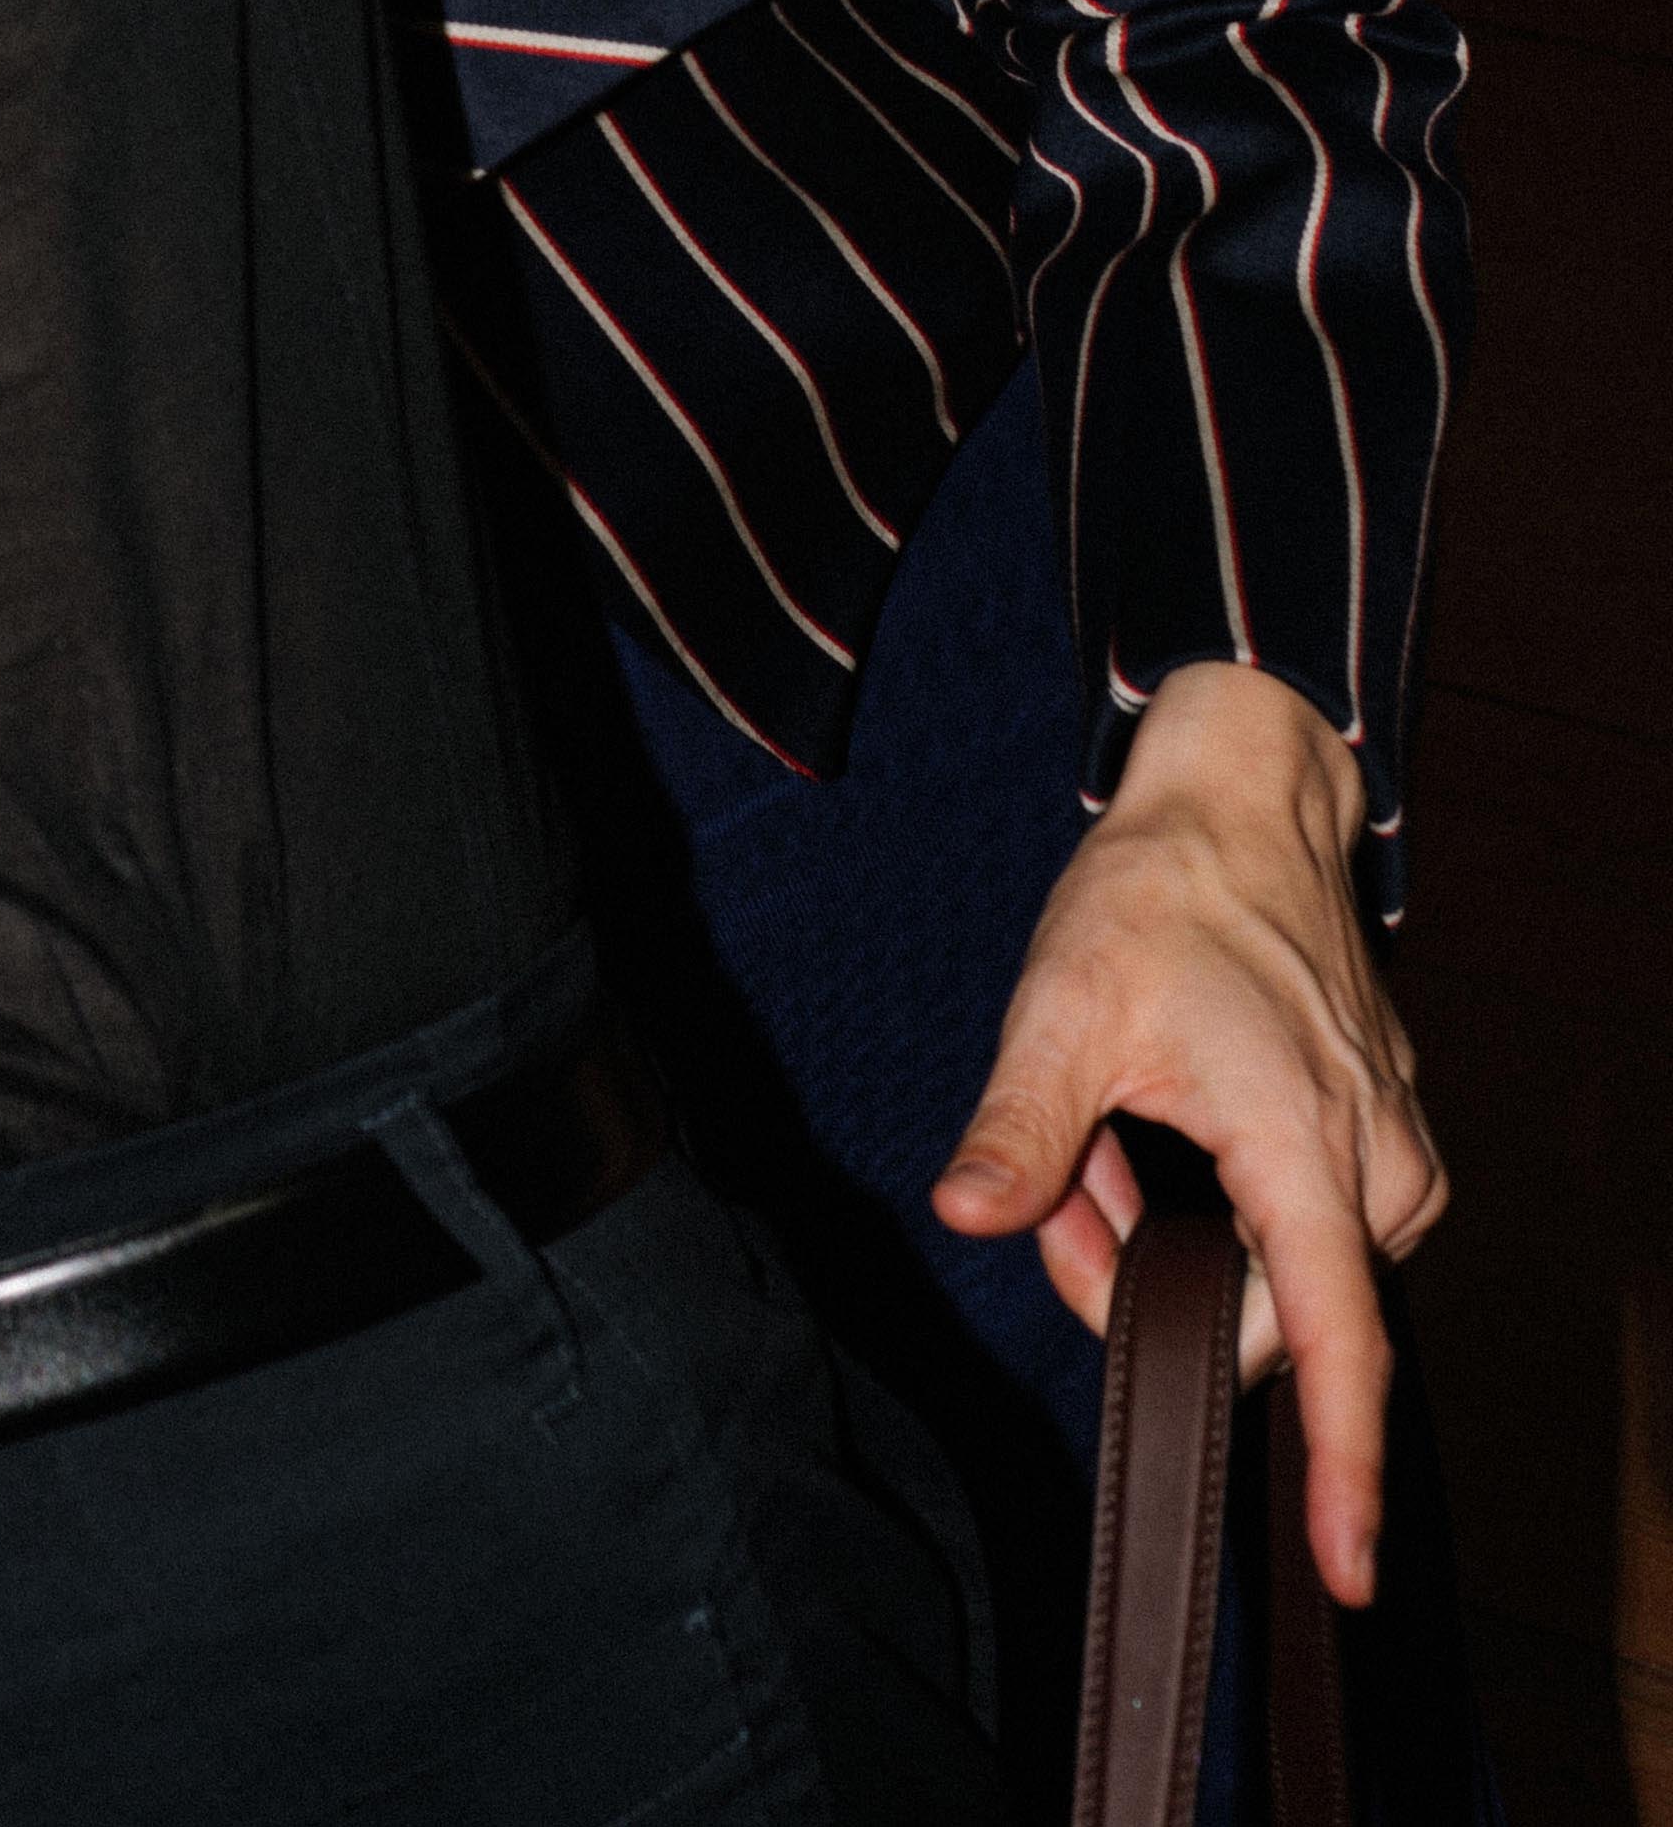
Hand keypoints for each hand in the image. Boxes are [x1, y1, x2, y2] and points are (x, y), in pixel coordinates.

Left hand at [932, 660, 1444, 1600]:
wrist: (1248, 803)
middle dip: (1141, 1272)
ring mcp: (1394, 1161)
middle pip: (1257, 1312)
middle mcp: (1379, 1173)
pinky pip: (1292, 1228)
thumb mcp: (1062, 999)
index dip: (1342, 1465)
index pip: (1339, 1344)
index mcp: (1308, 1149)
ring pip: (1269, 1272)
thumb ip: (1022, 1124)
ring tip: (1107, 1130)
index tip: (1347, 1561)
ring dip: (1173, 1232)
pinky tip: (1156, 1127)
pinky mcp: (1388, 1147)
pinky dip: (1212, 1203)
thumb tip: (970, 1213)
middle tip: (1063, 1178)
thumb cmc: (1162, 892)